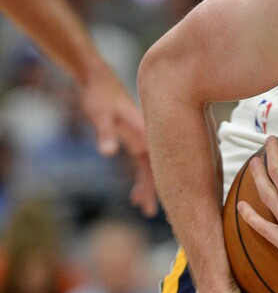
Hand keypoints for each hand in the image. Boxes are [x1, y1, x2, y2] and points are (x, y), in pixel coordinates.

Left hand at [80, 67, 158, 217]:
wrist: (97, 79)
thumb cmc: (99, 95)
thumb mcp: (100, 115)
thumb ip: (104, 134)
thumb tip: (107, 153)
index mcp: (146, 134)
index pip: (160, 163)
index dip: (163, 183)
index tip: (166, 201)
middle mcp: (149, 138)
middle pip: (157, 170)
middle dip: (155, 192)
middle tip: (150, 213)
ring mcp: (143, 140)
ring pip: (152, 170)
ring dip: (148, 189)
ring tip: (144, 210)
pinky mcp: (135, 141)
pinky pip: (144, 166)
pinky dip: (141, 180)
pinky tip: (134, 196)